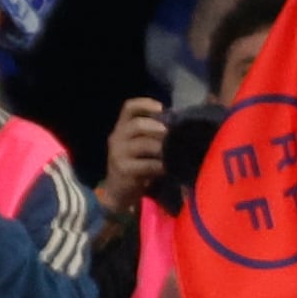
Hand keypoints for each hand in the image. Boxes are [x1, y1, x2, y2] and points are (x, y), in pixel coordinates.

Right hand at [99, 96, 167, 210]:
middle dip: (157, 127)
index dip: (145, 104)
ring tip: (175, 152)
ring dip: (162, 147)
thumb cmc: (135, 166)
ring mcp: (118, 155)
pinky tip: (169, 168)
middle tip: (172, 134)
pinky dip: (161, 165)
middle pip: (136, 125)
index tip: (162, 108)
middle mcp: (116, 138)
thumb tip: (180, 121)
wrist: (118, 193)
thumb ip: (152, 133)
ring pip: (142, 144)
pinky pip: (147, 164)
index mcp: (121, 129)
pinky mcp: (124, 170)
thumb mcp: (140, 145)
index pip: (128, 108)